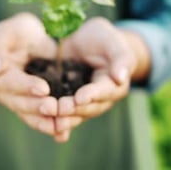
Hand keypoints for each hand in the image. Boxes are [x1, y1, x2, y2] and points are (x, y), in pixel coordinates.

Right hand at [0, 13, 58, 135]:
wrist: (18, 47)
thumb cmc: (15, 35)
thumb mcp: (11, 32)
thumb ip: (1, 45)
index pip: (11, 81)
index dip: (26, 86)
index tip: (44, 89)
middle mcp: (4, 92)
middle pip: (20, 103)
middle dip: (37, 107)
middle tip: (54, 107)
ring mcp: (16, 103)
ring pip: (29, 116)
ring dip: (45, 122)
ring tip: (61, 126)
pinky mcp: (30, 109)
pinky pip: (39, 121)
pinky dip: (51, 129)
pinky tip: (63, 136)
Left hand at [53, 17, 149, 141]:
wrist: (84, 41)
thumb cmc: (103, 39)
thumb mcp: (112, 42)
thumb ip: (120, 58)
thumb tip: (121, 77)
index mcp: (114, 85)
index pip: (104, 91)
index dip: (92, 95)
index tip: (80, 98)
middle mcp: (100, 99)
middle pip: (89, 108)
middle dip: (74, 110)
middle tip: (60, 109)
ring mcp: (84, 104)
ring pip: (75, 115)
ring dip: (63, 119)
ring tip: (49, 117)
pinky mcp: (68, 104)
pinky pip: (63, 116)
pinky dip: (56, 123)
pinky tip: (49, 130)